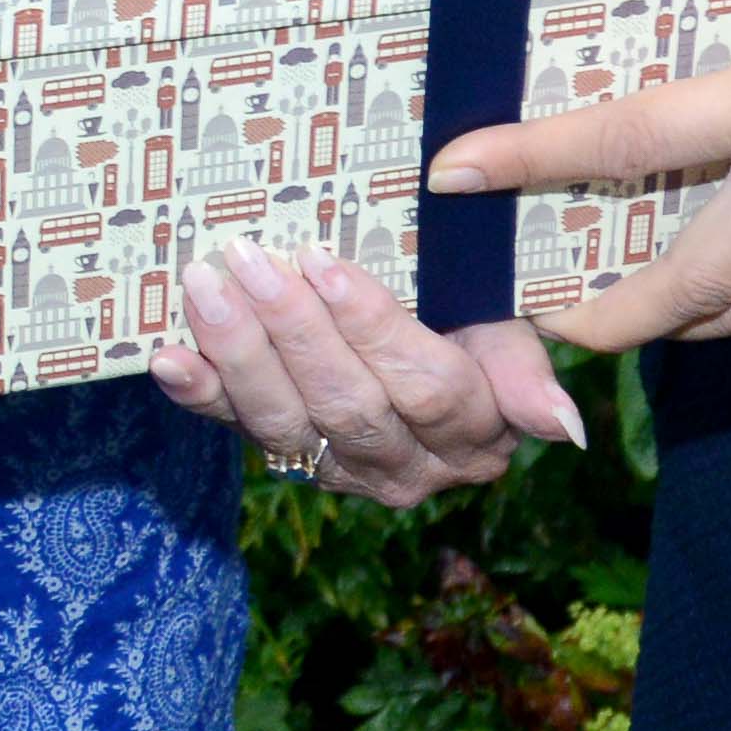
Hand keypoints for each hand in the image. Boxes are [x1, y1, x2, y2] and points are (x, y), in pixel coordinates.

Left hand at [151, 248, 581, 500]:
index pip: (425, 387)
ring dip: (238, 354)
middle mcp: (408, 468)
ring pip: (287, 425)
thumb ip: (525, 374)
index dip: (373, 328)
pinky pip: (237, 431)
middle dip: (292, 331)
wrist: (430, 350)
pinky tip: (167, 357)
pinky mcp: (289, 458)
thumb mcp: (510, 333)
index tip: (322, 261)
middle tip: (247, 260)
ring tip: (204, 287)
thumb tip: (564, 430)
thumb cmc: (475, 322)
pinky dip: (198, 394)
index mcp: (474, 434)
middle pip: (348, 405)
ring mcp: (342, 470)